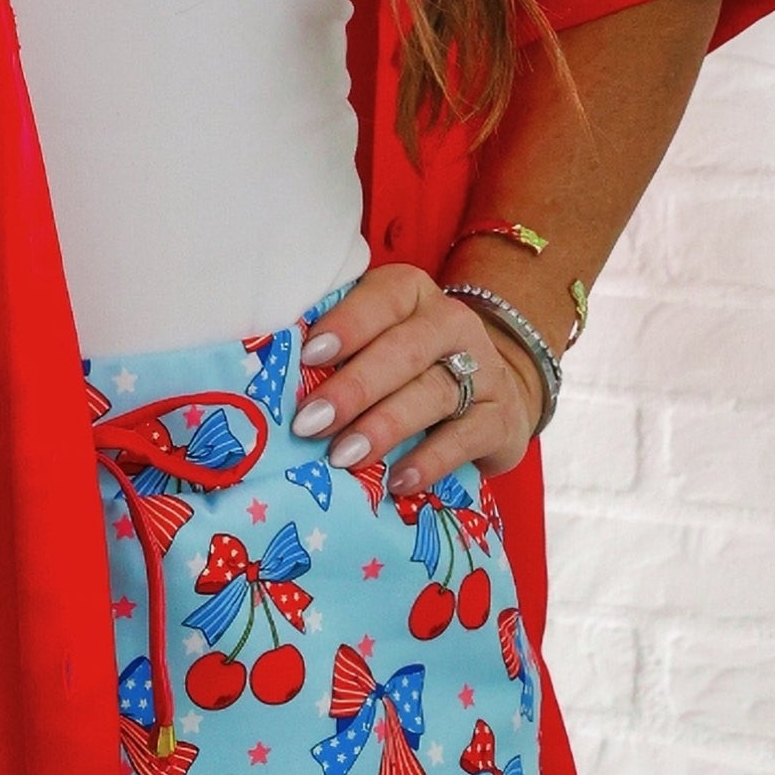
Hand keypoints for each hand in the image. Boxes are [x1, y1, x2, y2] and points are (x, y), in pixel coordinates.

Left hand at [289, 267, 542, 498]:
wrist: (493, 391)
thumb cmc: (408, 365)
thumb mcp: (377, 342)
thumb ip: (336, 351)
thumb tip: (274, 379)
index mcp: (412, 293)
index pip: (382, 299)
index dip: (347, 324)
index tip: (310, 355)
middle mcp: (452, 323)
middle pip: (404, 350)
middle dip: (354, 387)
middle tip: (311, 422)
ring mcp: (484, 371)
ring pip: (432, 393)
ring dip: (384, 426)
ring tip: (343, 456)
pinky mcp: (501, 420)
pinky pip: (465, 439)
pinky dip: (429, 461)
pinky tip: (398, 481)